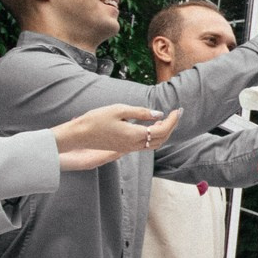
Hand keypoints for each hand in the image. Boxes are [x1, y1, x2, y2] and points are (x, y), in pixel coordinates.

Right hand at [53, 104, 181, 169]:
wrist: (80, 134)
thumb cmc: (97, 119)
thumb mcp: (119, 110)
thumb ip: (140, 112)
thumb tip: (159, 114)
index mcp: (134, 135)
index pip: (161, 131)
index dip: (172, 121)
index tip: (178, 110)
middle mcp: (134, 145)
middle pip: (161, 139)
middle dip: (172, 127)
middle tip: (177, 113)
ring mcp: (129, 148)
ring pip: (154, 144)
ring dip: (164, 132)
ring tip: (168, 119)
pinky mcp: (125, 147)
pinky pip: (145, 144)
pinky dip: (154, 136)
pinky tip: (153, 125)